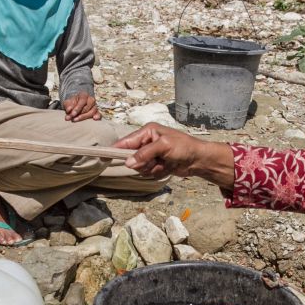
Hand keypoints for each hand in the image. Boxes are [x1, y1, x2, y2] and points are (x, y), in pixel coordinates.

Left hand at [63, 91, 100, 121]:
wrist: (75, 105)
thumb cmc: (72, 103)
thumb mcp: (67, 103)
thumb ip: (67, 106)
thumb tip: (69, 110)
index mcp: (84, 95)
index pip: (83, 100)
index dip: (77, 108)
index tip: (72, 114)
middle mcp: (91, 99)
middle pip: (87, 107)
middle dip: (79, 114)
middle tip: (72, 119)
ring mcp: (95, 105)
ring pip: (92, 111)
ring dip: (84, 117)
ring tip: (76, 120)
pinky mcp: (97, 112)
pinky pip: (99, 114)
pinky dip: (98, 116)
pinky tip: (94, 118)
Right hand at [112, 123, 233, 187]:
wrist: (199, 160)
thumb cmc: (184, 147)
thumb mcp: (164, 147)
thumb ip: (145, 154)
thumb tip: (129, 162)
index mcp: (147, 131)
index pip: (126, 141)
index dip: (117, 149)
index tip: (105, 156)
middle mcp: (147, 142)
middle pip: (132, 157)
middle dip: (143, 162)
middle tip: (155, 161)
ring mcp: (151, 154)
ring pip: (139, 167)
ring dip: (151, 168)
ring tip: (163, 163)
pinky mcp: (156, 164)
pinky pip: (148, 172)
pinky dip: (157, 172)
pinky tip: (167, 167)